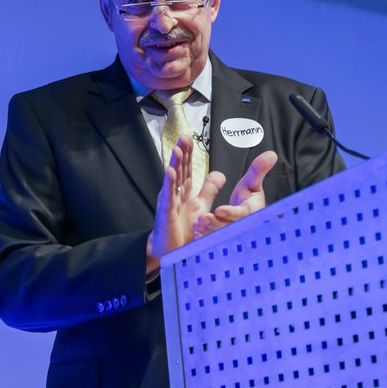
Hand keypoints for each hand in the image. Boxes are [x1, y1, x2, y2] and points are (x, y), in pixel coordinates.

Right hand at [146, 136, 223, 272]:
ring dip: (174, 164)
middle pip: (179, 169)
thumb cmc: (182, 228)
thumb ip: (209, 190)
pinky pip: (168, 196)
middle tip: (184, 137)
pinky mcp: (166, 213)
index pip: (186, 168)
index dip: (188, 154)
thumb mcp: (200, 205)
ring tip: (177, 149)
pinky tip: (170, 172)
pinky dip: (169, 184)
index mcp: (183, 191)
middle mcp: (175, 193)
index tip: (190, 138)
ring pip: (172, 180)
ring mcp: (169, 202)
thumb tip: (219, 174)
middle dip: (182, 153)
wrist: (170, 250)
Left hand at [192, 150, 277, 237]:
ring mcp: (235, 235)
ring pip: (221, 236)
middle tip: (203, 219)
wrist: (245, 214)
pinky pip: (216, 243)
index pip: (242, 213)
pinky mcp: (226, 241)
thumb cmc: (248, 198)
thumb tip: (272, 154)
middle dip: (216, 224)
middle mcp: (244, 225)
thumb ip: (259, 169)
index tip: (220, 210)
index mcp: (251, 211)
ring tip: (198, 224)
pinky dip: (205, 241)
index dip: (231, 213)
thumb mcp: (252, 183)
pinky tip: (196, 236)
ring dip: (209, 232)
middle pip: (230, 227)